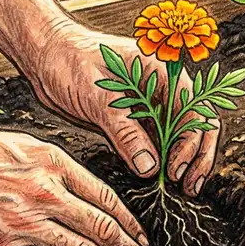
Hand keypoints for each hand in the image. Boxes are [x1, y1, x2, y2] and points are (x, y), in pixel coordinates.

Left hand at [24, 21, 218, 196]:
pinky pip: (157, 142)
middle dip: (198, 156)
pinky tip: (161, 179)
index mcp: (162, 72)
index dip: (190, 143)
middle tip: (190, 187)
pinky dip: (162, 161)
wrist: (46, 57)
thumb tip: (150, 166)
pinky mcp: (135, 120)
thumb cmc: (69, 61)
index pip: (193, 110)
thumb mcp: (98, 96)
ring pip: (180, 136)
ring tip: (183, 189)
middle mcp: (163, 89)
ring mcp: (150, 105)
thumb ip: (125, 131)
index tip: (174, 170)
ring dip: (184, 161)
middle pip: (197, 124)